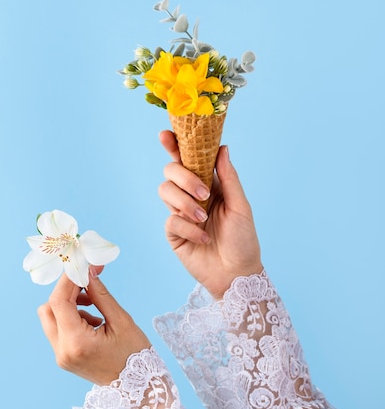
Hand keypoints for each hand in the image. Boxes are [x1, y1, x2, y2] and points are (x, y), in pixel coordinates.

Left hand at [38, 268, 150, 384]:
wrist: (137, 389)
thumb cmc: (134, 354)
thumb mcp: (121, 320)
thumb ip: (100, 294)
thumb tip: (88, 272)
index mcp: (76, 342)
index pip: (59, 301)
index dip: (69, 279)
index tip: (84, 266)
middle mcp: (62, 350)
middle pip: (48, 309)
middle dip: (66, 292)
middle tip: (88, 285)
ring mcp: (61, 356)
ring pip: (50, 318)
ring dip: (68, 305)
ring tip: (95, 305)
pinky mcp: (64, 358)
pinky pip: (58, 329)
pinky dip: (71, 317)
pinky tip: (94, 320)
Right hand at [159, 130, 262, 299]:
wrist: (237, 274)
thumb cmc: (243, 240)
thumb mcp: (241, 206)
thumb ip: (228, 177)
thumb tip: (222, 148)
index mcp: (209, 184)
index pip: (188, 159)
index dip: (175, 145)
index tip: (166, 134)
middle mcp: (191, 195)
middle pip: (171, 170)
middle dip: (184, 178)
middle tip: (204, 194)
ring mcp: (180, 213)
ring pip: (165, 191)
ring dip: (185, 203)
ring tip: (203, 219)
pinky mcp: (174, 233)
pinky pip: (171, 220)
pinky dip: (189, 228)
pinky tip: (203, 238)